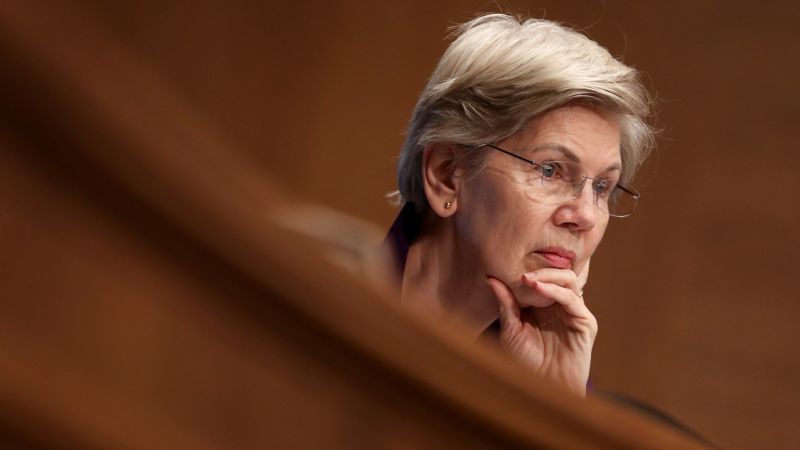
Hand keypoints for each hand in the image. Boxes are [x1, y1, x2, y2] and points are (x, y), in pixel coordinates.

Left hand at [486, 262, 596, 396]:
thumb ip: (505, 303)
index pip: (543, 276)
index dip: (529, 268)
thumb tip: (491, 278)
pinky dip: (555, 290)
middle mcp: (561, 304)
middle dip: (540, 269)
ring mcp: (574, 312)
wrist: (541, 387)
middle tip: (520, 271)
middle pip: (558, 273)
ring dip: (547, 276)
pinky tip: (537, 289)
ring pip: (568, 280)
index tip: (508, 265)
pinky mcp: (585, 322)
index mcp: (545, 304)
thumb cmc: (524, 361)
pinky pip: (572, 299)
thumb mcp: (510, 329)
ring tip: (527, 279)